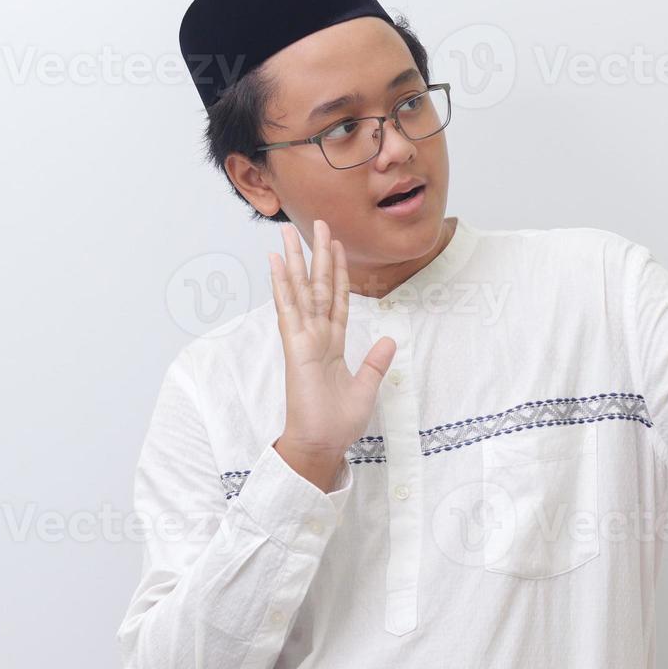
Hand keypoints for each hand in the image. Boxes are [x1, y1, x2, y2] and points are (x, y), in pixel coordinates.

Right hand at [267, 219, 395, 489]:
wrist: (322, 444)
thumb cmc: (338, 422)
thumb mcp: (367, 388)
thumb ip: (376, 362)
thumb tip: (390, 339)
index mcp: (333, 344)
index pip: (337, 299)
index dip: (339, 272)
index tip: (337, 246)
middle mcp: (316, 336)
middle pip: (318, 287)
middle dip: (317, 255)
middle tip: (315, 223)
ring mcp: (303, 339)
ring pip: (302, 291)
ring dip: (297, 260)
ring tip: (289, 232)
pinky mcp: (295, 347)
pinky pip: (289, 310)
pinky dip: (283, 285)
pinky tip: (277, 263)